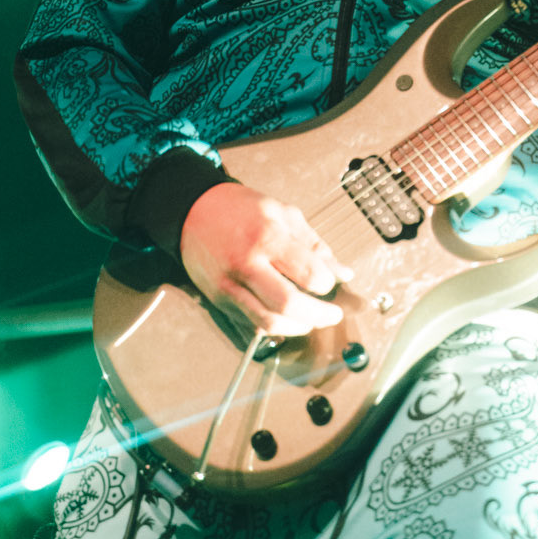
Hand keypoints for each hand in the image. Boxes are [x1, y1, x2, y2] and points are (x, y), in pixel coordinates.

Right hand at [179, 183, 352, 335]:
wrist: (193, 211)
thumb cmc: (240, 209)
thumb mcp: (284, 214)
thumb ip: (316, 245)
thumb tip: (343, 273)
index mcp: (268, 238)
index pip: (310, 274)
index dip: (328, 284)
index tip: (330, 283)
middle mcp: (247, 265)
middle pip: (290, 305)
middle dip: (319, 316)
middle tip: (332, 315)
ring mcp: (230, 286)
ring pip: (270, 323)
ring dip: (297, 328)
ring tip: (310, 320)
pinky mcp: (219, 301)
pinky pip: (250, 326)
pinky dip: (273, 329)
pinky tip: (284, 320)